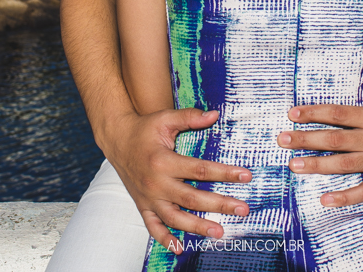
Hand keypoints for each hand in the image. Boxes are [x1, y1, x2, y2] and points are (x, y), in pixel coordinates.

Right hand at [105, 108, 251, 253]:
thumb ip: (190, 117)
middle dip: (219, 204)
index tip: (245, 176)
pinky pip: (153, 227)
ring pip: (175, 218)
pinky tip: (179, 248)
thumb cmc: (144, 128)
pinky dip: (165, 239)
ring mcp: (148, 198)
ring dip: (198, 227)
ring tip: (220, 232)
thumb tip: (215, 115)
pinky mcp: (142, 206)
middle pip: (192, 198)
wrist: (117, 139)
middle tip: (242, 209)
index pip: (200, 170)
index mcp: (163, 161)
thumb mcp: (165, 118)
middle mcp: (156, 183)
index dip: (224, 173)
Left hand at [276, 43, 362, 206]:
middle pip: (336, 139)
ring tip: (294, 165)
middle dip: (308, 139)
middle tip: (283, 139)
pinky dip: (345, 197)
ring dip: (318, 165)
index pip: (340, 114)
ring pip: (344, 164)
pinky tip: (325, 199)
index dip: (315, 113)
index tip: (293, 113)